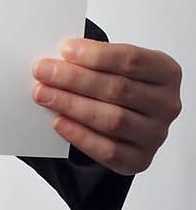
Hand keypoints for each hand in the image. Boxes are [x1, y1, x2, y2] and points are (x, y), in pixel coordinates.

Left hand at [31, 40, 182, 174]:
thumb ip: (94, 59)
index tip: (65, 49)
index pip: (132, 60)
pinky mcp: (140, 159)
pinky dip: (79, 135)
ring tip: (43, 94)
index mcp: (166, 72)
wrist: (127, 118)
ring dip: (72, 105)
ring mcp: (155, 134)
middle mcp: (166, 104)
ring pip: (112, 119)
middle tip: (42, 72)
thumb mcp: (115, 64)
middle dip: (74, 79)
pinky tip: (58, 121)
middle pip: (118, 89)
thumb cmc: (118, 82)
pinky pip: (108, 150)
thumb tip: (58, 57)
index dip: (96, 54)